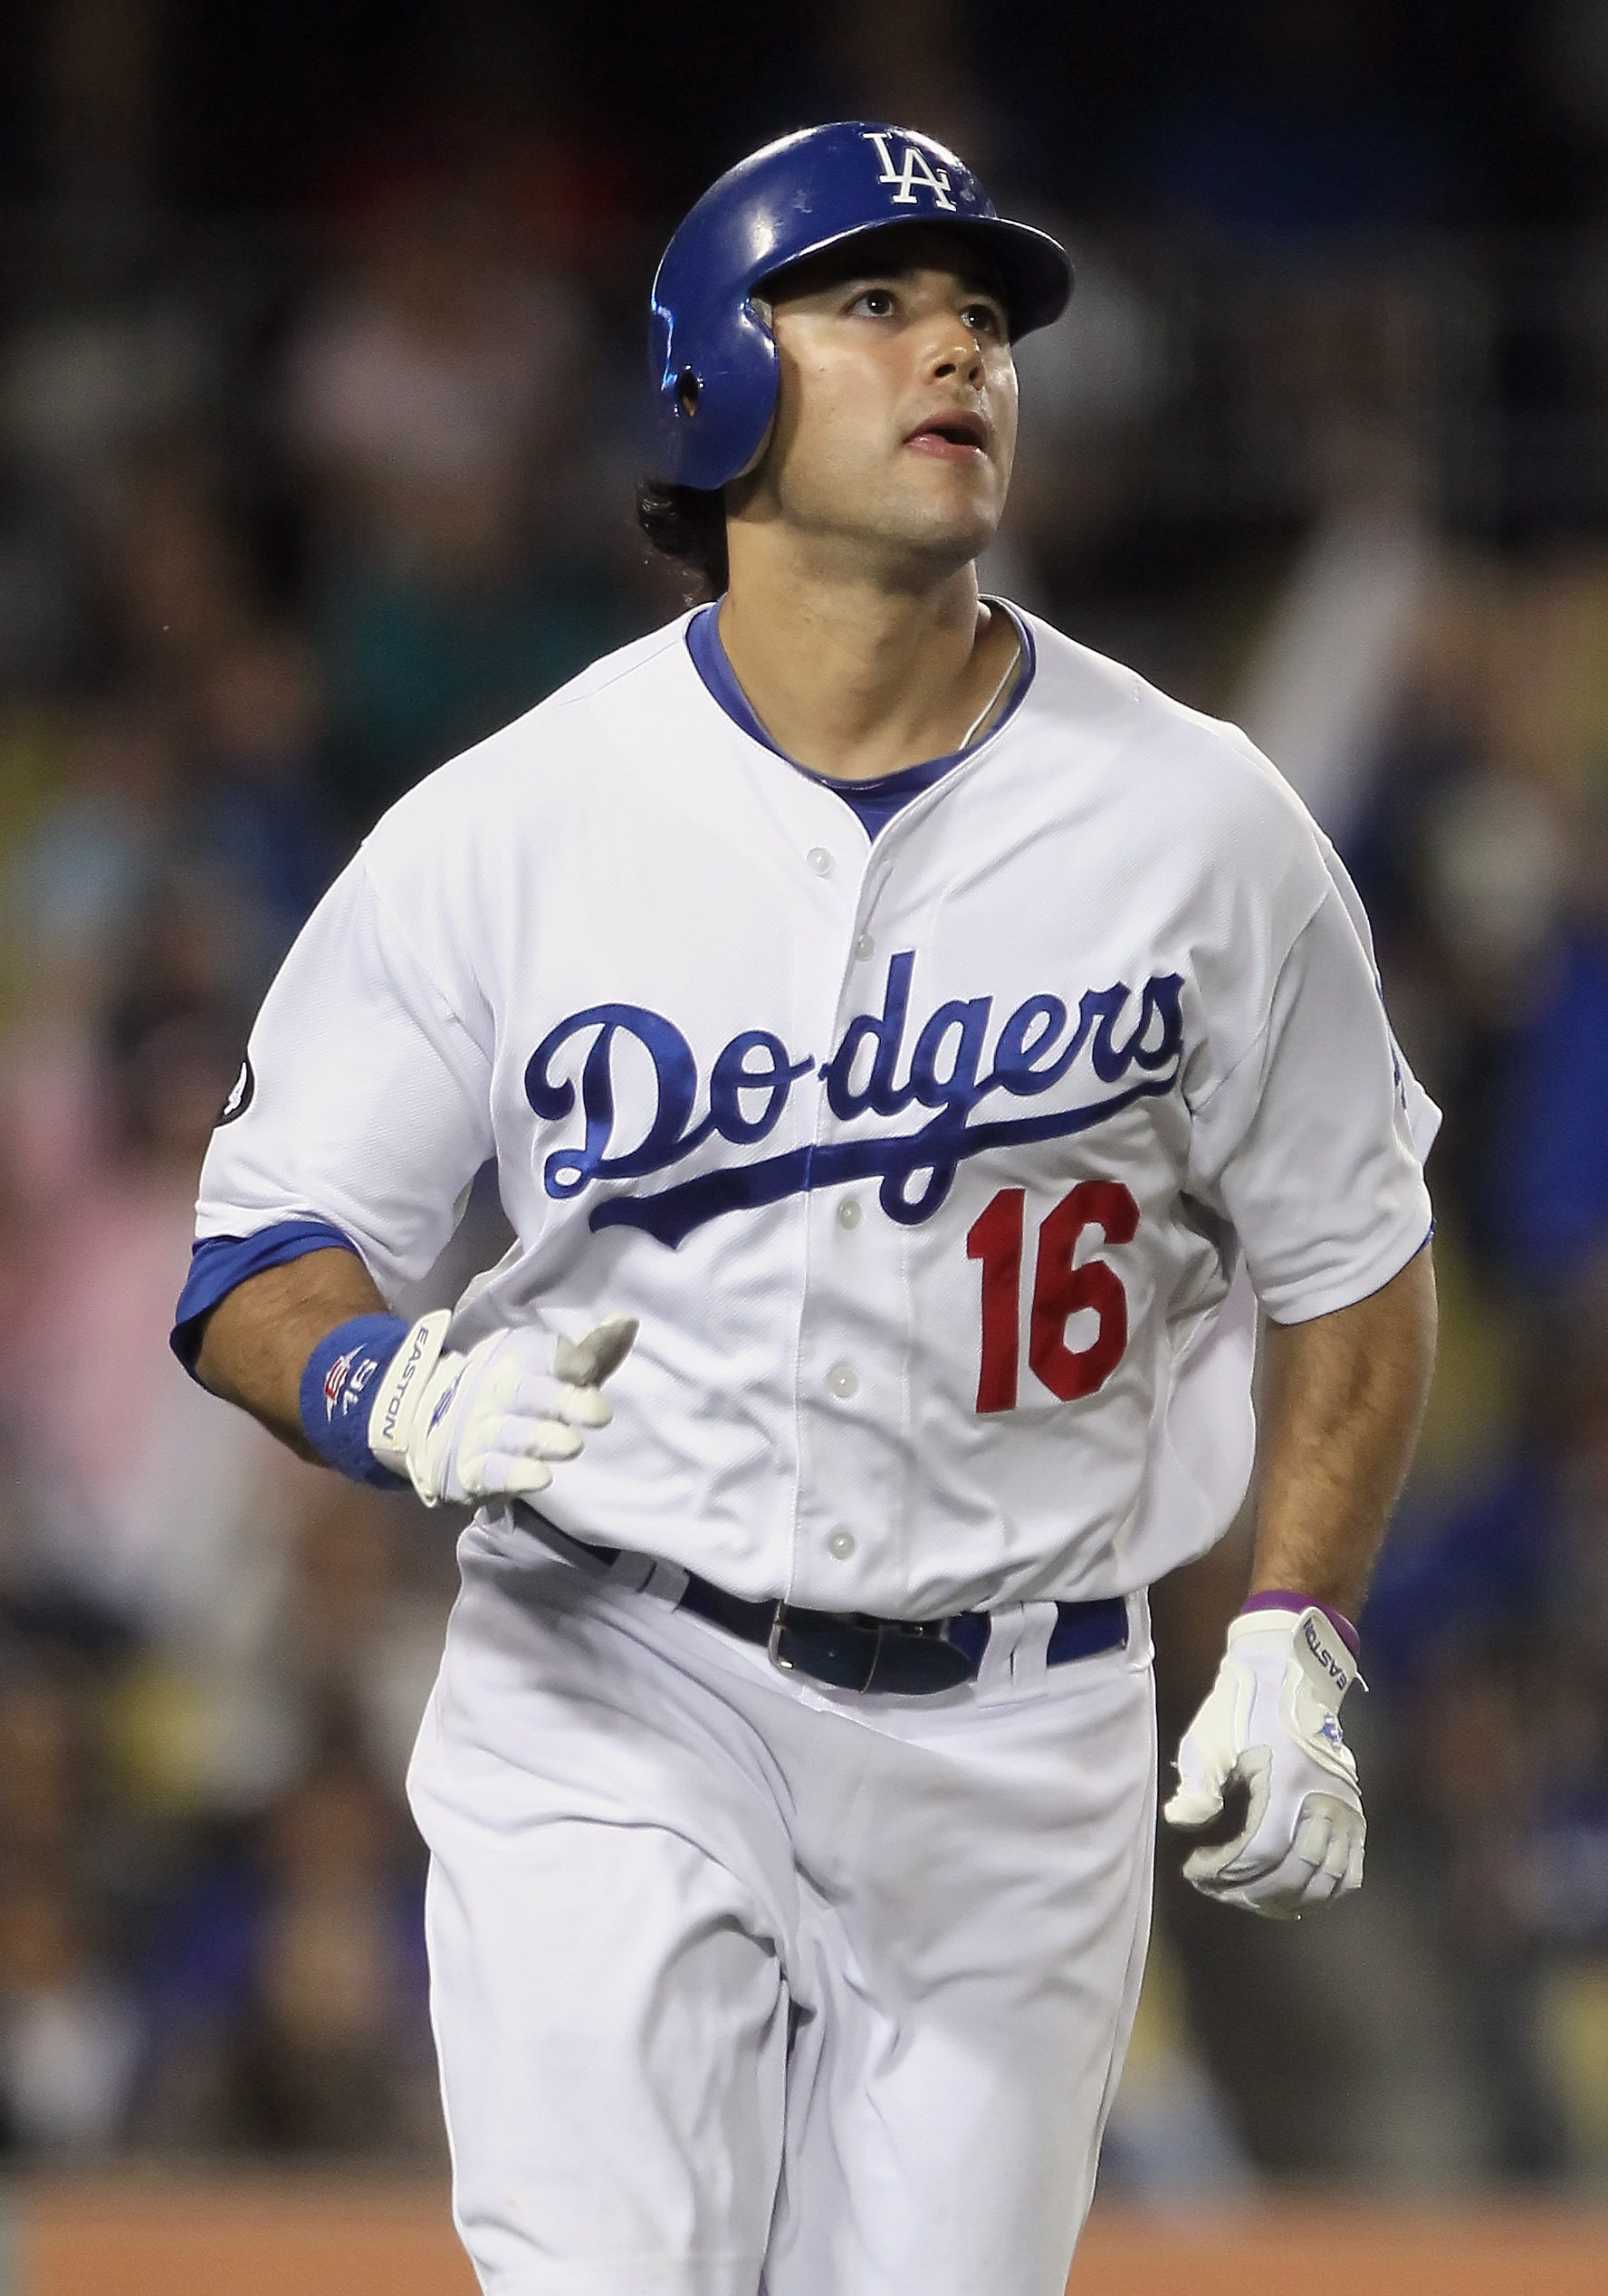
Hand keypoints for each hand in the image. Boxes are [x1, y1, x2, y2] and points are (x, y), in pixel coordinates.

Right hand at [367, 1309, 636, 1505]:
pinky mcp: (470, 1470)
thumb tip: (627, 1322)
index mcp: (516, 1357)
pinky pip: (490, 1471)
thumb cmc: (519, 1395)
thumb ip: (593, 1352)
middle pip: (527, 1392)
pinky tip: (539, 1478)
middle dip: (562, 1401)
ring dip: (541, 1438)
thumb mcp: (553, 1371)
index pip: (541, 1353)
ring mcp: (481, 1430)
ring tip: (572, 1446)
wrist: (436, 1431)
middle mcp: (496, 1389)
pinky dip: (513, 1475)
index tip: (588, 1367)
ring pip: (511, 1433)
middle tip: (599, 1414)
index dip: (565, 1359)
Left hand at [1162, 1605, 1364, 1920]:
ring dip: (1285, 1900)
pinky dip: (1323, 1893)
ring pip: (1325, 1881)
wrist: (1291, 1676)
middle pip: (1292, 1874)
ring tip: (1249, 1896)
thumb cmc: (1244, 1705)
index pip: (1259, 1852)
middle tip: (1216, 1887)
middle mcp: (1323, 1801)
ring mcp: (1344, 1809)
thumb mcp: (1210, 1736)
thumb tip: (1182, 1823)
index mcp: (1286, 1782)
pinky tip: (1292, 1897)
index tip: (1194, 1869)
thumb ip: (1198, 1784)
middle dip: (1249, 1892)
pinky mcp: (1353, 1813)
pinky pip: (1350, 1871)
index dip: (1224, 1872)